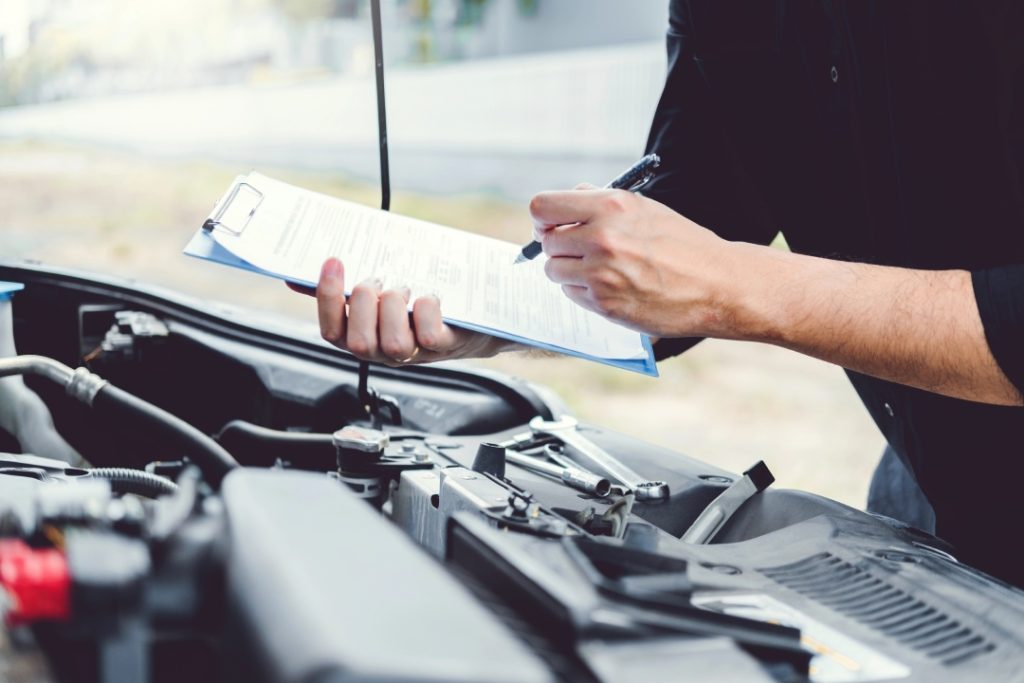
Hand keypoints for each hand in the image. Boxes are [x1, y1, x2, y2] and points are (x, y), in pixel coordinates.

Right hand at [288, 258, 511, 365]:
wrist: (476, 315)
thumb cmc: (421, 303)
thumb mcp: (378, 294)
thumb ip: (341, 289)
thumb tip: (296, 278)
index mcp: (363, 337)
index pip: (331, 332)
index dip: (328, 298)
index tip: (333, 261)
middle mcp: (386, 351)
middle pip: (358, 343)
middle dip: (364, 303)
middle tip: (379, 279)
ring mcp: (416, 353)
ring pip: (393, 343)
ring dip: (394, 307)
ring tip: (405, 288)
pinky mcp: (445, 346)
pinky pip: (427, 335)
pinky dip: (425, 308)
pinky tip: (428, 295)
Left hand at [530, 188, 752, 338]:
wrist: (716, 284)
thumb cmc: (682, 244)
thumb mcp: (643, 208)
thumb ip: (601, 201)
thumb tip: (567, 200)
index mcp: (610, 206)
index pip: (542, 207)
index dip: (544, 219)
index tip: (552, 226)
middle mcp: (601, 238)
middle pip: (547, 242)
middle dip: (560, 247)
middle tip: (582, 252)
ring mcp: (601, 273)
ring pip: (554, 271)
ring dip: (569, 272)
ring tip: (601, 270)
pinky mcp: (604, 304)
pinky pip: (572, 294)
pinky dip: (584, 292)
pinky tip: (612, 287)